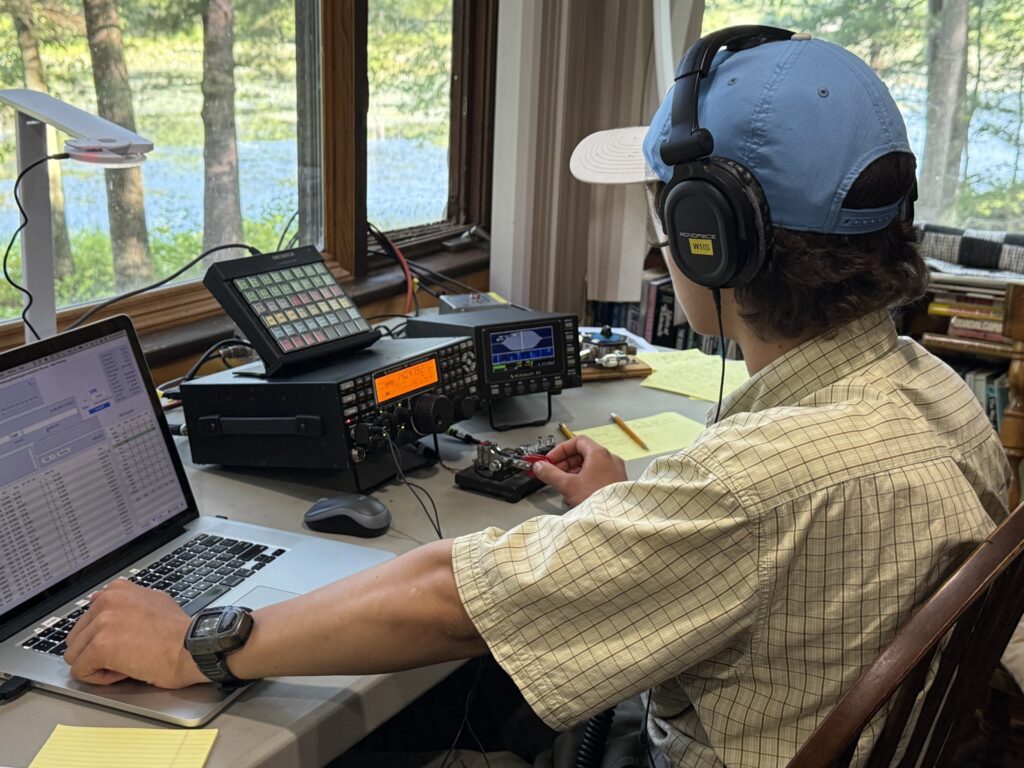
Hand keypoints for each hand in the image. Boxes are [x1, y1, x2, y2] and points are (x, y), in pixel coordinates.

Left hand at [64, 579, 206, 688]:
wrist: (192, 648)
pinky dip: (98, 678)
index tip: (123, 642)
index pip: (88, 620)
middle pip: (78, 638)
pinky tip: (122, 672)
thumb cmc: (179, 633)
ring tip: (125, 663)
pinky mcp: (100, 646)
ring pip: (75, 655)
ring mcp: (102, 622)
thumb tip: (110, 603)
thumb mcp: (155, 603)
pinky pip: (81, 671)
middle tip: (127, 655)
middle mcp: (107, 600)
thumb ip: (129, 603)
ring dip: (97, 665)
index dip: (105, 637)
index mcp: (118, 589)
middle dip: (96, 652)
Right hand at [532, 435, 626, 506]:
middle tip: (554, 471)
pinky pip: (597, 475)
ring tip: (564, 484)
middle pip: (583, 453)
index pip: (577, 441)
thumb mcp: (568, 485)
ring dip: (574, 472)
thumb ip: (550, 473)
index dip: (560, 449)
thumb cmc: (599, 499)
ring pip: (590, 465)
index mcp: (599, 454)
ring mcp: (615, 471)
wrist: (615, 519)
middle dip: (565, 462)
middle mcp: (610, 459)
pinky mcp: (616, 483)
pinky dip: (585, 479)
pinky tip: (577, 493)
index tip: (551, 459)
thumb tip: (540, 467)